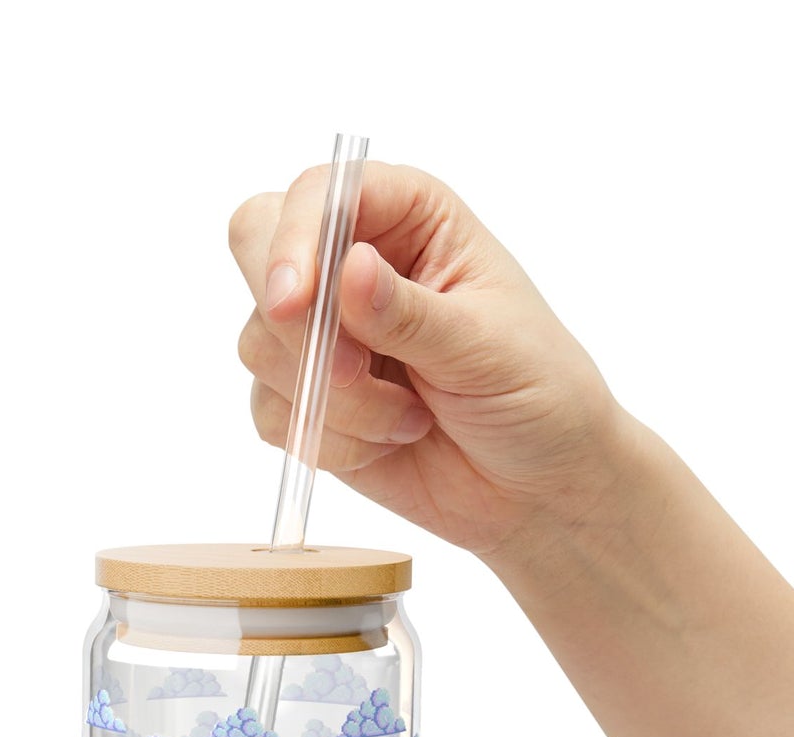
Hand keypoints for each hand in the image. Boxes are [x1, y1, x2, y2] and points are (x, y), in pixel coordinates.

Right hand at [230, 162, 638, 560]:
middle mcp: (354, 263)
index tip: (295, 304)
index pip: (319, 193)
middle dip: (292, 322)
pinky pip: (271, 412)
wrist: (537, 486)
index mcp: (409, 217)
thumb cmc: (536, 394)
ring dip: (332, 399)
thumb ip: (409, 313)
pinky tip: (389, 443)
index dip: (294, 240)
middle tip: (348, 372)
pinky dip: (327, 440)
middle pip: (256, 247)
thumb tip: (348, 268)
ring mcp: (324, 333)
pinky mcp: (308, 399)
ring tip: (409, 418)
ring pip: (261, 344)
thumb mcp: (485, 347)